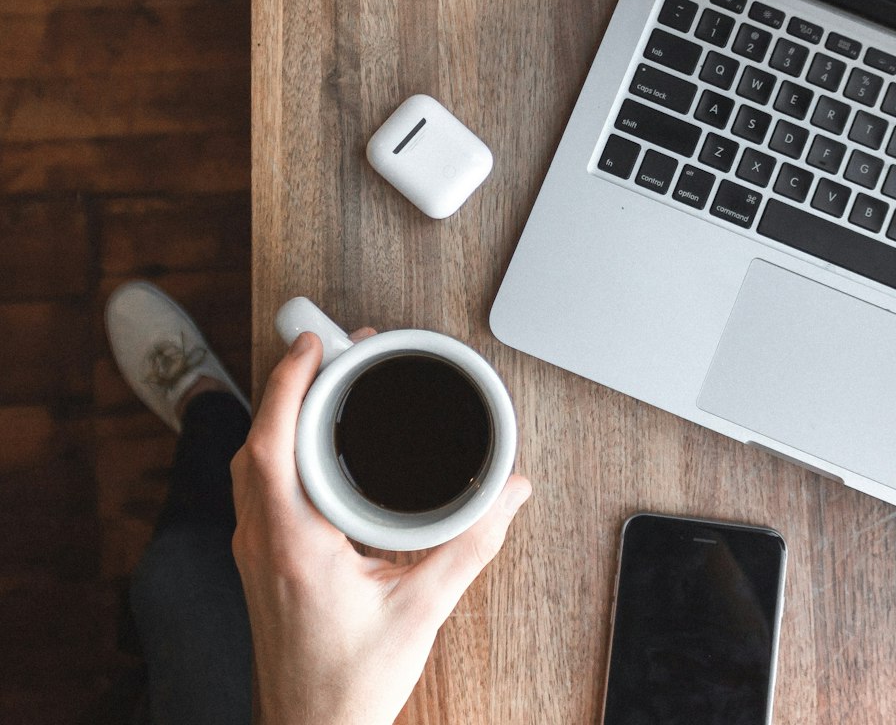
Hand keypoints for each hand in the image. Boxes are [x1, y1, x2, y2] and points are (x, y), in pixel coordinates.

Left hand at [230, 330, 531, 724]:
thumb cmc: (349, 686)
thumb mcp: (420, 611)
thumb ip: (470, 544)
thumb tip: (508, 492)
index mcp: (294, 546)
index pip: (271, 446)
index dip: (288, 385)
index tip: (314, 345)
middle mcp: (262, 541)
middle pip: (257, 441)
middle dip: (291, 384)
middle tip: (332, 349)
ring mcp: (255, 551)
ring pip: (252, 462)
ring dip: (280, 414)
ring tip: (322, 382)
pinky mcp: (261, 560)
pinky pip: (258, 484)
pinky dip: (279, 445)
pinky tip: (310, 442)